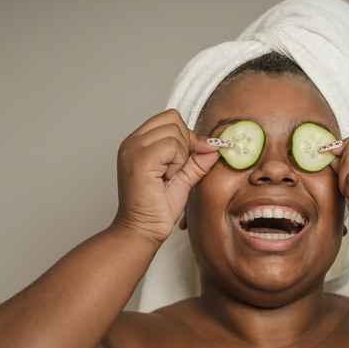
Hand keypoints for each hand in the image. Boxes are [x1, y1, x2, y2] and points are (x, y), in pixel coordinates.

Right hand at [111, 109, 224, 244]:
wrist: (142, 230)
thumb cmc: (157, 208)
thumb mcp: (183, 177)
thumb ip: (198, 160)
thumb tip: (217, 144)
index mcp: (138, 142)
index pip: (170, 117)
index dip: (187, 134)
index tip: (191, 156)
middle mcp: (132, 141)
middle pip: (174, 119)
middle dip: (185, 143)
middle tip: (177, 169)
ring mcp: (133, 149)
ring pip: (175, 131)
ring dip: (180, 156)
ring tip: (169, 175)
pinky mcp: (139, 160)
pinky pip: (172, 146)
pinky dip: (177, 162)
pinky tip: (166, 178)